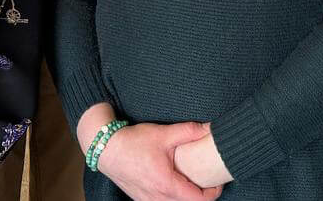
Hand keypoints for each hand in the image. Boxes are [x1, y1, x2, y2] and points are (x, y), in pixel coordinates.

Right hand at [97, 121, 223, 200]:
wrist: (105, 148)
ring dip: (185, 197)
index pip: (199, 200)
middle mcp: (157, 198)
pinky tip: (173, 183)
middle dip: (201, 195)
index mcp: (166, 185)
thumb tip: (210, 128)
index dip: (213, 192)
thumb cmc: (133, 142)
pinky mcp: (141, 199)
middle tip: (206, 179)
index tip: (217, 181)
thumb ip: (189, 131)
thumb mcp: (163, 134)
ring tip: (190, 181)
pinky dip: (172, 197)